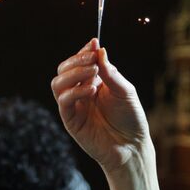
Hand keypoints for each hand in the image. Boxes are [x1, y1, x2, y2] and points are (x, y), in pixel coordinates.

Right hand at [51, 38, 150, 174]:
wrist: (132, 146)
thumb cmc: (130, 118)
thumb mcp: (125, 91)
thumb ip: (111, 72)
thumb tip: (99, 50)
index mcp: (92, 81)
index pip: (79, 62)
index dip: (83, 51)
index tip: (94, 43)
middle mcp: (79, 91)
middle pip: (64, 69)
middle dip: (76, 60)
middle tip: (92, 58)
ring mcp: (73, 105)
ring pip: (58, 83)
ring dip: (73, 73)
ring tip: (93, 72)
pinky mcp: (70, 120)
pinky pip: (64, 101)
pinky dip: (75, 91)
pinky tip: (91, 90)